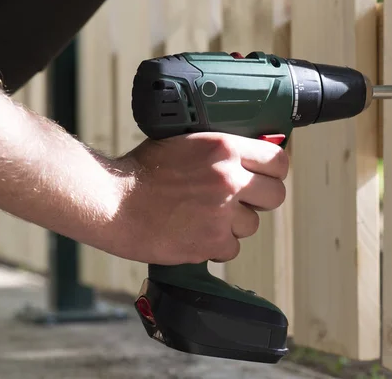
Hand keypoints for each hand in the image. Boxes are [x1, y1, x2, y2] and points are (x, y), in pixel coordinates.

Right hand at [107, 132, 288, 264]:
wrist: (113, 202)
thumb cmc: (142, 172)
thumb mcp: (184, 142)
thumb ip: (218, 149)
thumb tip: (249, 157)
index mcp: (223, 148)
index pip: (278, 162)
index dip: (274, 172)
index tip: (266, 177)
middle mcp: (228, 179)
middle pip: (276, 196)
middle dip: (261, 200)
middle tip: (242, 201)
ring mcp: (221, 213)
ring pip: (252, 225)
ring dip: (235, 225)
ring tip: (205, 217)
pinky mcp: (211, 241)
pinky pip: (232, 248)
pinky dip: (217, 245)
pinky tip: (195, 233)